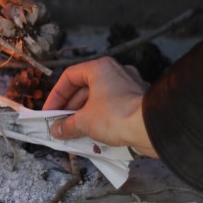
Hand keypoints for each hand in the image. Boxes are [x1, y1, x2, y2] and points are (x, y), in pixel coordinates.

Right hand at [42, 57, 157, 157]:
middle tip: (60, 124)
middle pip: (84, 88)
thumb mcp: (84, 121)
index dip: (56, 95)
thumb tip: (56, 130)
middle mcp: (115, 72)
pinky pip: (113, 107)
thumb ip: (67, 125)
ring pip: (99, 99)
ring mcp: (129, 86)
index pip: (69, 77)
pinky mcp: (139, 101)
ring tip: (75, 132)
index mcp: (99, 68)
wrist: (153, 128)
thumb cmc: (116, 116)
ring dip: (84, 115)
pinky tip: (95, 133)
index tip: (49, 112)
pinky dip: (102, 118)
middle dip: (70, 108)